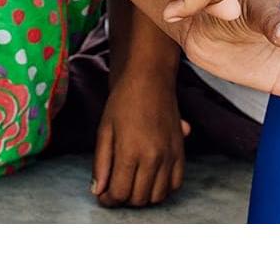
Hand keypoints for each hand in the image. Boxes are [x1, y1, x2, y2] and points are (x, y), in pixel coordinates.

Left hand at [92, 74, 189, 207]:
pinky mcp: (181, 152)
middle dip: (123, 198)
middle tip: (115, 187)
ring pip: (157, 196)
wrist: (149, 79)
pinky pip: (175, 184)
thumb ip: (101, 164)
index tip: (103, 195)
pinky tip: (150, 179)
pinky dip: (163, 188)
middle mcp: (153, 157)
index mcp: (130, 151)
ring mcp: (170, 156)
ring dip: (142, 196)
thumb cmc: (123, 102)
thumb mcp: (104, 130)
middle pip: (138, 198)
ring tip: (131, 182)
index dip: (108, 199)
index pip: (119, 193)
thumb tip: (98, 191)